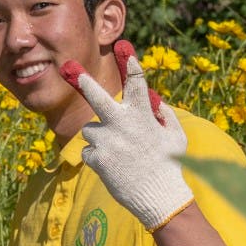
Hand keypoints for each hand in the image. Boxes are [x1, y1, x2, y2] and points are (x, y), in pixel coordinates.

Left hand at [60, 40, 192, 230]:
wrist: (159, 197)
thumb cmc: (170, 164)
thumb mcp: (175, 135)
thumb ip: (164, 115)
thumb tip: (154, 101)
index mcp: (143, 115)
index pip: (136, 84)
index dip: (131, 65)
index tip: (124, 48)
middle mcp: (123, 124)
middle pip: (97, 98)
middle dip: (84, 82)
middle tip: (70, 68)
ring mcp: (108, 142)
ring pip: (89, 129)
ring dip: (98, 137)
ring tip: (118, 153)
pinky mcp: (97, 159)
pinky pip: (88, 150)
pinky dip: (97, 156)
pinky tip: (113, 166)